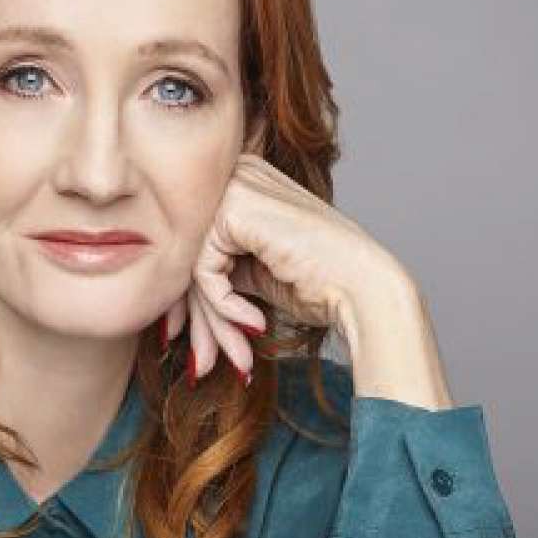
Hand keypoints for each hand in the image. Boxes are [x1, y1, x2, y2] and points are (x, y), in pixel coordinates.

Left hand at [161, 153, 404, 383]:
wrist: (365, 289)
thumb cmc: (322, 282)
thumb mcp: (257, 270)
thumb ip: (218, 267)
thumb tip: (172, 301)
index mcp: (246, 179)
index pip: (199, 243)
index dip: (195, 300)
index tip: (200, 345)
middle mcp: (238, 173)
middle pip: (192, 253)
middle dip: (198, 317)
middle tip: (203, 364)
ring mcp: (236, 186)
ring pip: (193, 266)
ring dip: (211, 321)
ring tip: (232, 355)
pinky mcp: (234, 210)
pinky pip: (204, 272)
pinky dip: (225, 307)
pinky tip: (255, 323)